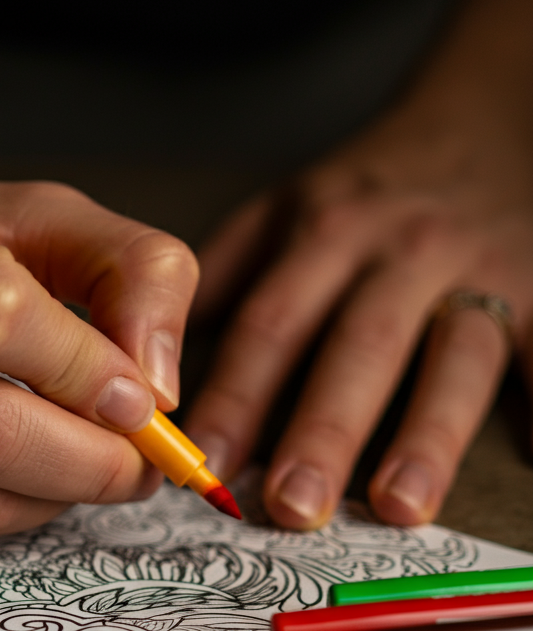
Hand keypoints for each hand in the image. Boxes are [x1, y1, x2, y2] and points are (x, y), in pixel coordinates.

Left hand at [183, 97, 532, 528]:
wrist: (481, 123)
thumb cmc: (366, 190)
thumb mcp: (285, 205)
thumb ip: (223, 271)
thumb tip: (149, 345)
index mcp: (323, 232)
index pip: (269, 323)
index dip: (235, 396)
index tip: (204, 461)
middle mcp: (399, 251)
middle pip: (356, 347)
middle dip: (320, 431)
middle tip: (288, 507)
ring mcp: (479, 269)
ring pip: (452, 357)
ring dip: (425, 436)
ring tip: (395, 507)